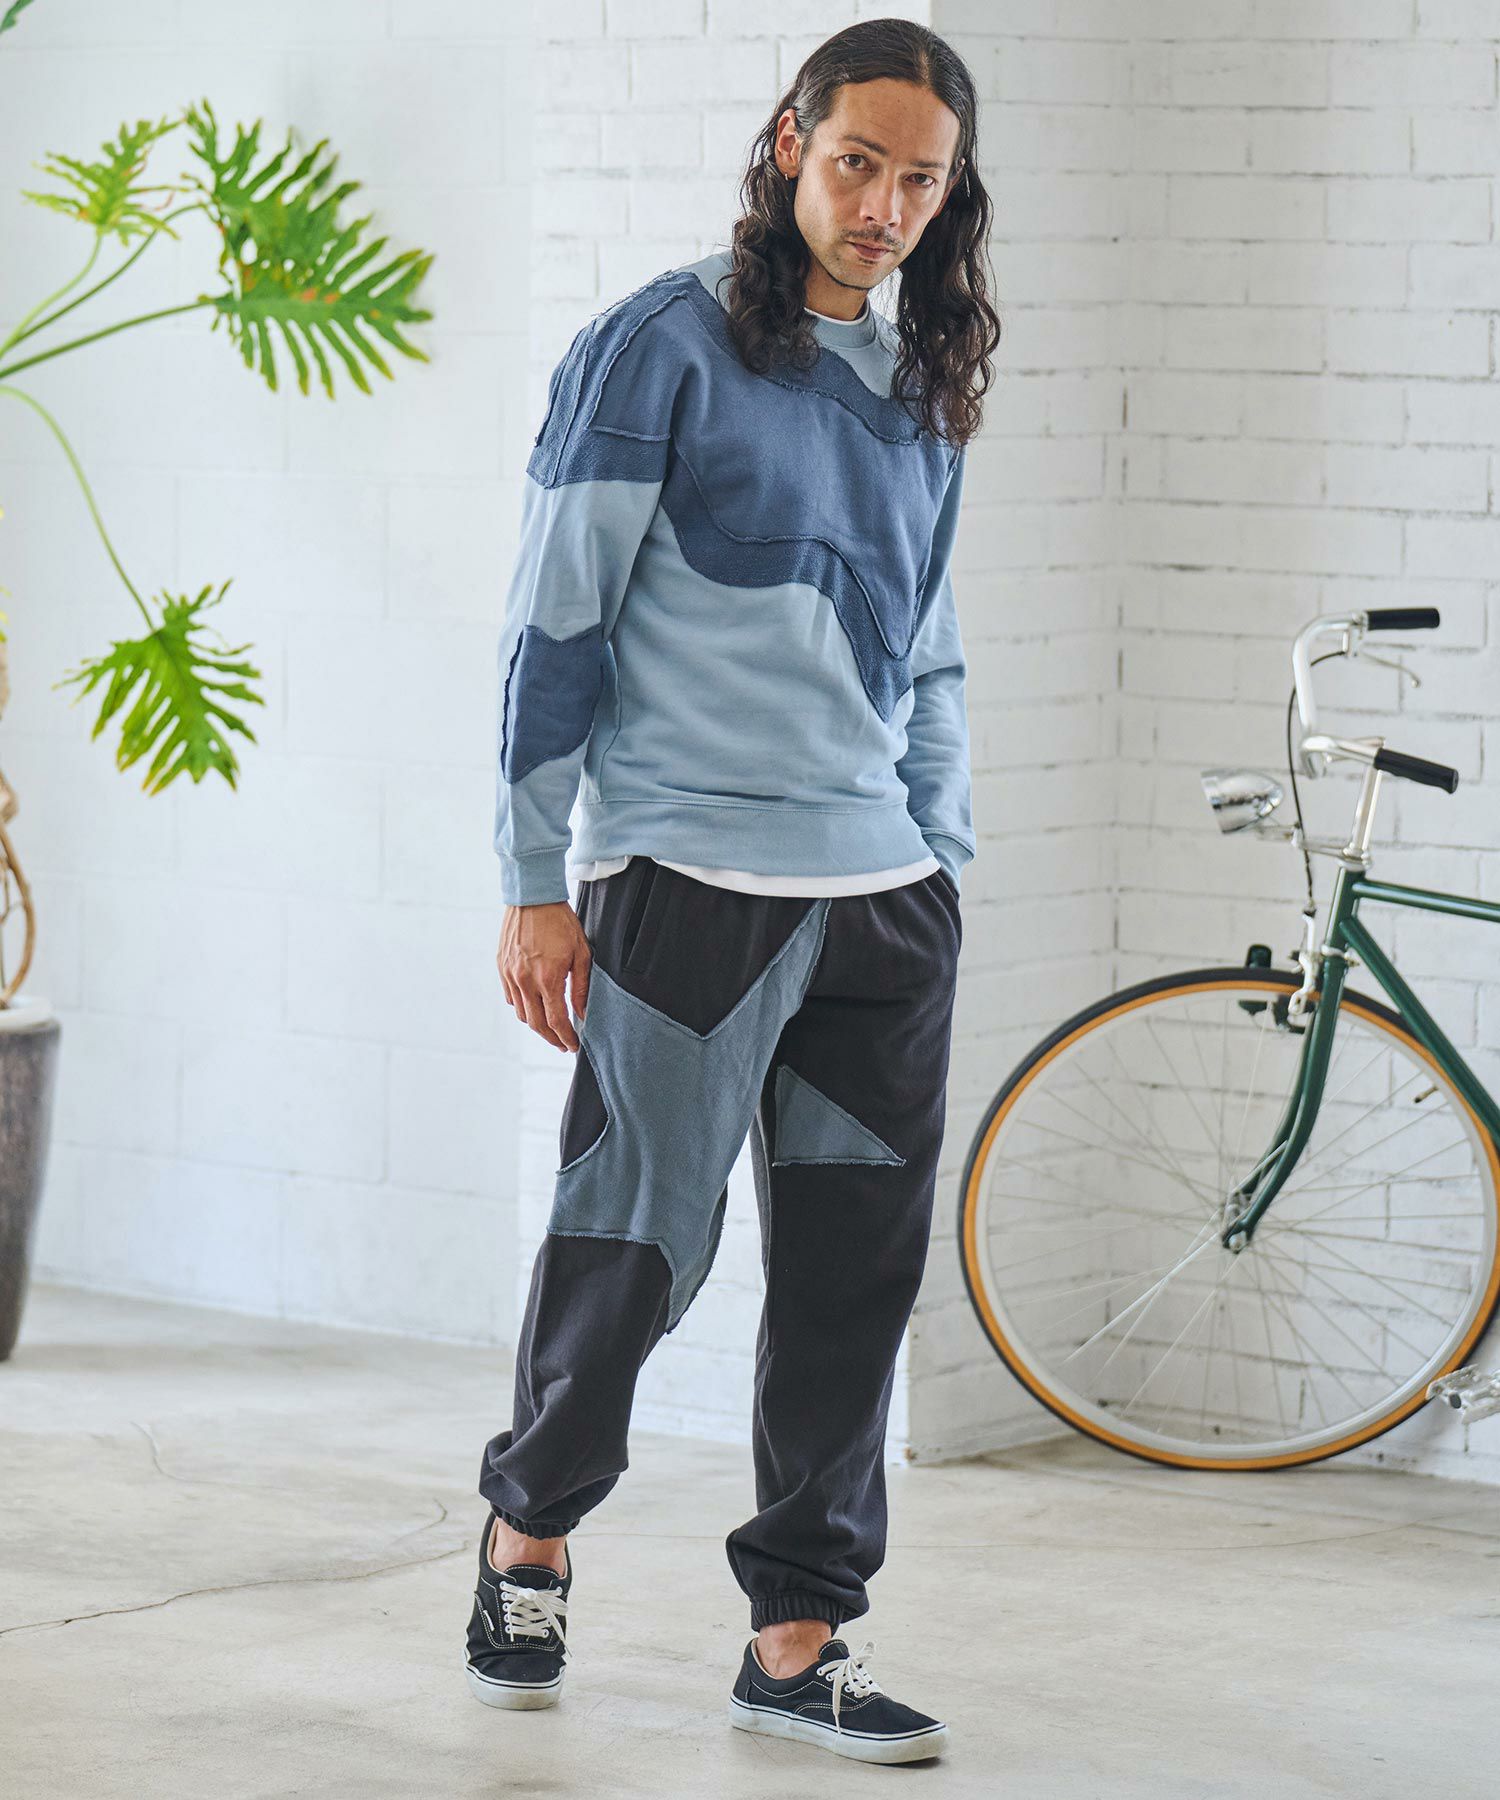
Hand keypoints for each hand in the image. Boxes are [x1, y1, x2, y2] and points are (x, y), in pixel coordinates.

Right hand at [497, 901, 590, 1051]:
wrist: (532, 897)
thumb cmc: (559, 922)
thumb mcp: (580, 953)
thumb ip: (580, 987)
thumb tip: (582, 1013)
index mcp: (547, 978)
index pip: (556, 1020)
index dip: (566, 1037)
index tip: (573, 1045)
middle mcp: (525, 980)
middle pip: (536, 1024)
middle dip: (551, 1038)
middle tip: (563, 1044)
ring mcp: (510, 974)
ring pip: (521, 1013)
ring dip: (536, 1025)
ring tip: (550, 1027)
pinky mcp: (502, 967)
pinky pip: (511, 997)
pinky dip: (523, 1007)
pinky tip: (534, 1006)